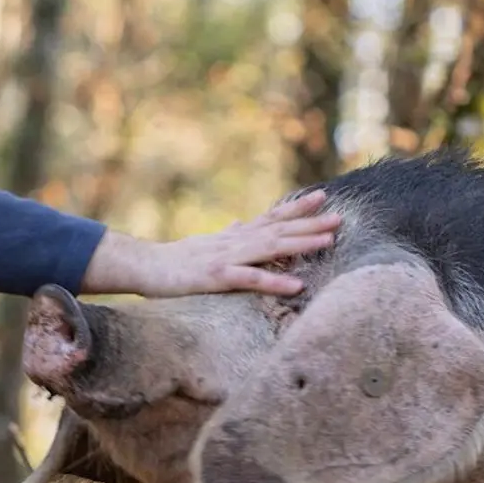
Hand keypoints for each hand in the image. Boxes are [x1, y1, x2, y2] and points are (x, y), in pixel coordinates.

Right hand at [83, 189, 341, 296]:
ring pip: (270, 247)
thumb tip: (240, 222)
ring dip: (301, 244)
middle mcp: (235, 241)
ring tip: (329, 241)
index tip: (323, 197)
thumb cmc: (174, 259)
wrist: (143, 266)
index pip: (271, 218)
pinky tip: (297, 285)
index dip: (297, 209)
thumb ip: (227, 234)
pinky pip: (250, 279)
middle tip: (340, 216)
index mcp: (234, 236)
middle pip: (278, 229)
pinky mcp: (216, 277)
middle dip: (310, 224)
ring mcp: (226, 257)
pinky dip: (274, 281)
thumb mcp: (205, 244)